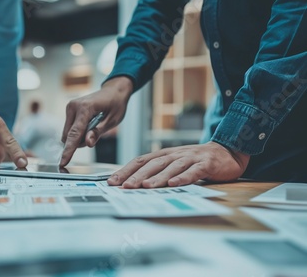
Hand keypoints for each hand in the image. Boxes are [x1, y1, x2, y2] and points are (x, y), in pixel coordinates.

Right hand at [60, 76, 132, 165]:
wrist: (114, 91)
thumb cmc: (115, 104)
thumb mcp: (112, 120)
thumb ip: (98, 132)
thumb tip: (87, 143)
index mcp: (85, 108)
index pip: (74, 134)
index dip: (68, 150)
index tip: (63, 162)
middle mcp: (74, 106)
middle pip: (69, 136)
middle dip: (79, 142)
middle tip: (95, 134)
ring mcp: (70, 107)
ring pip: (68, 133)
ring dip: (79, 137)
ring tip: (94, 126)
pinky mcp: (70, 110)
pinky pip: (70, 128)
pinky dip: (78, 131)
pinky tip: (88, 125)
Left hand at [107, 142, 249, 187]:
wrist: (227, 151)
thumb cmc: (195, 161)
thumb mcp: (173, 163)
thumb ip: (157, 171)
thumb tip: (133, 185)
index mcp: (163, 154)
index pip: (140, 161)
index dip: (125, 170)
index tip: (112, 182)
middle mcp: (174, 154)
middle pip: (152, 164)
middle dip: (136, 175)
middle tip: (124, 186)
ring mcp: (190, 158)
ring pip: (171, 167)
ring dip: (157, 177)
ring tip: (145, 187)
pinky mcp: (206, 164)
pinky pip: (193, 171)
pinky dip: (183, 177)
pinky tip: (174, 184)